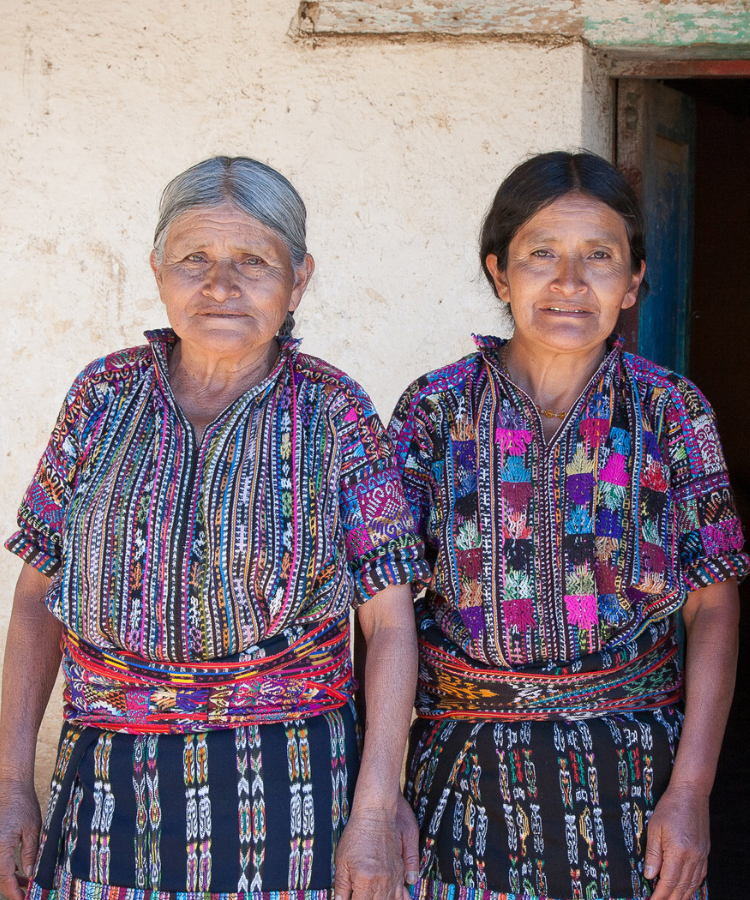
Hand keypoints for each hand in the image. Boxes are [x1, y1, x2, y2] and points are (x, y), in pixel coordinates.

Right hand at [0, 779, 40, 899]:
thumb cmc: (23, 805)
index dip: (14, 893)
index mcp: (0, 848)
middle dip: (12, 887)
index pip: (5, 879)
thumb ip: (30, 855)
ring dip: (8, 879)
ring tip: (24, 883)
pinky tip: (17, 871)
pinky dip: (5, 868)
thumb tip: (30, 875)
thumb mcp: (32, 830)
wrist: (10, 787)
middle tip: (27, 893)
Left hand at [334, 796, 419, 899]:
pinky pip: (402, 894)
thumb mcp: (342, 861)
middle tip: (359, 895)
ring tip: (372, 896)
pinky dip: (398, 899)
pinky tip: (389, 898)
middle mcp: (383, 882)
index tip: (349, 898)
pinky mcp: (400, 872)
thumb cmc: (357, 834)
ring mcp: (394, 878)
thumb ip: (341, 886)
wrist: (376, 814)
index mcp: (366, 881)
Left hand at [644, 783, 708, 899]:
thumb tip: (649, 876)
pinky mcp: (705, 852)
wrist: (690, 794)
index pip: (668, 882)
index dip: (660, 895)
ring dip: (682, 896)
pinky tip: (685, 889)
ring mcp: (701, 856)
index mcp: (678, 852)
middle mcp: (693, 858)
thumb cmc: (670, 808)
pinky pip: (700, 876)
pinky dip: (692, 886)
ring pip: (692, 884)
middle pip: (682, 888)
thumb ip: (652, 854)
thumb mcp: (654, 828)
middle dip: (670, 899)